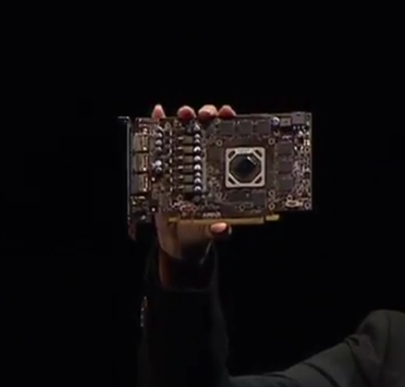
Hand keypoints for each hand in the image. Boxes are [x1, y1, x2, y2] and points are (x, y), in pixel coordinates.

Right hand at [150, 103, 236, 260]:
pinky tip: (157, 113)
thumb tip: (221, 228)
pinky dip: (157, 124)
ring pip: (185, 132)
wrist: (178, 240)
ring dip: (186, 117)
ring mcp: (183, 162)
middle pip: (208, 130)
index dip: (231, 125)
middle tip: (206, 114)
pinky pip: (160, 141)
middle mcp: (204, 163)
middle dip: (208, 115)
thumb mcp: (213, 231)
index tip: (229, 115)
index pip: (230, 142)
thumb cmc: (202, 230)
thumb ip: (218, 231)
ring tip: (185, 114)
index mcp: (222, 173)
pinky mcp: (163, 166)